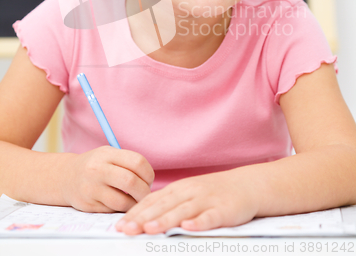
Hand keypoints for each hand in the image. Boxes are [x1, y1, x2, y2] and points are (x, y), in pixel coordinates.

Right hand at [60, 146, 154, 212]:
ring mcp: (91, 188)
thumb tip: (149, 180)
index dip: (148, 173)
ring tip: (135, 201)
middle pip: (131, 182)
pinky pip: (112, 210)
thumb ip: (127, 163)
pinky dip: (122, 209)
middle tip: (146, 194)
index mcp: (107, 154)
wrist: (66, 177)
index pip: (137, 162)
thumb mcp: (108, 155)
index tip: (149, 180)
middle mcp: (98, 170)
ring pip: (123, 201)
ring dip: (134, 204)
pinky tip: (122, 205)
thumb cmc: (95, 166)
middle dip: (144, 191)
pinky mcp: (88, 205)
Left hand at [115, 168, 259, 233]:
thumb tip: (142, 218)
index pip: (152, 201)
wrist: (246, 185)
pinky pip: (210, 217)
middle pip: (163, 206)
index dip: (135, 213)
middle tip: (126, 230)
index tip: (119, 225)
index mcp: (179, 188)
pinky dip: (199, 222)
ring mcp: (206, 200)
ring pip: (182, 211)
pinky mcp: (223, 209)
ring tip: (149, 229)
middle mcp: (189, 192)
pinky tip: (188, 227)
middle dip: (142, 218)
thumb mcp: (188, 193)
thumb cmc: (213, 192)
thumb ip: (169, 204)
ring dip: (165, 220)